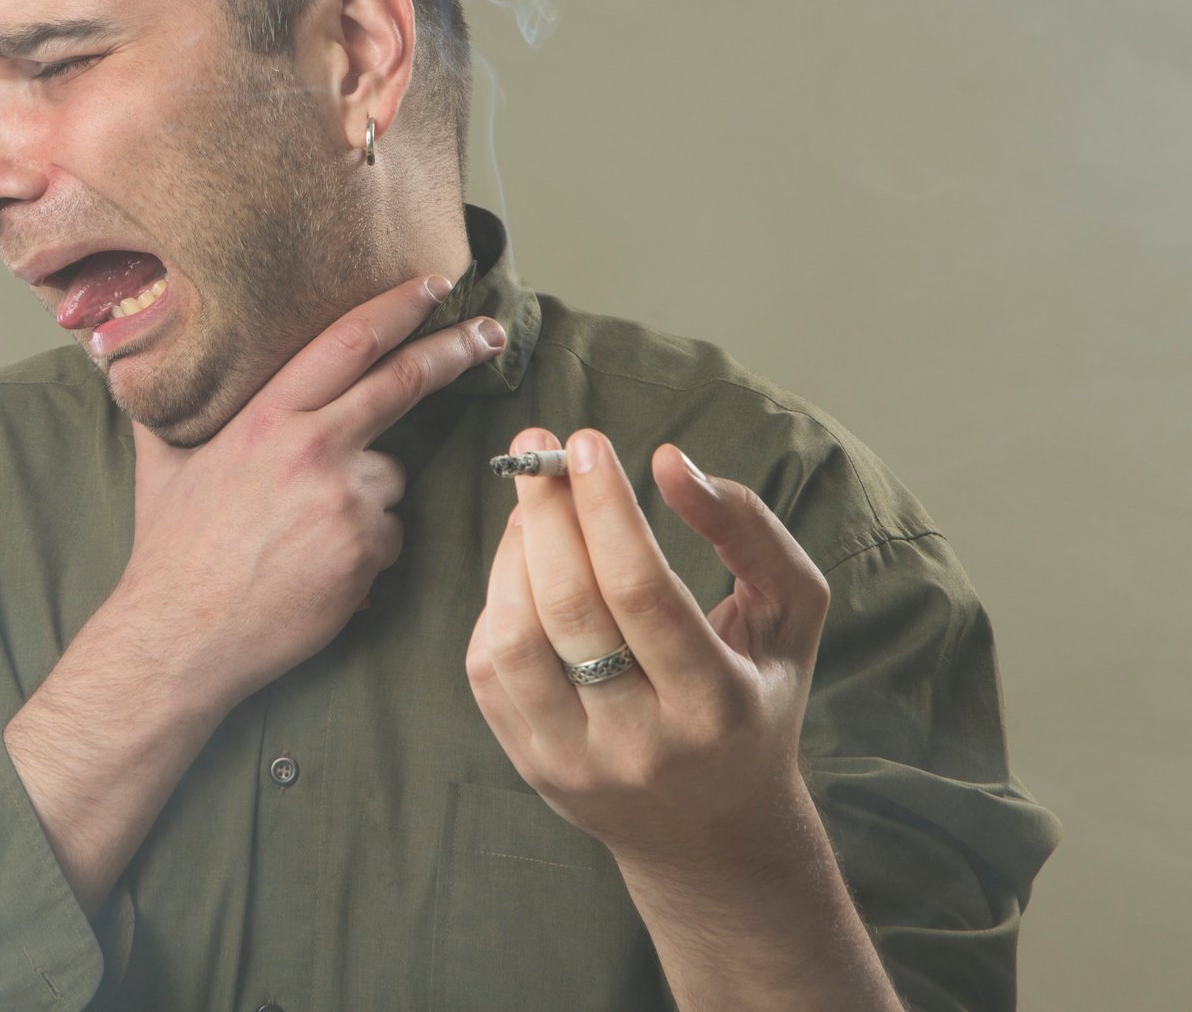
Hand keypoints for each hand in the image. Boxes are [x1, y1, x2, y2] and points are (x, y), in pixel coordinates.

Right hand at [118, 275, 506, 715]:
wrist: (181, 634)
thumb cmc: (172, 551)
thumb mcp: (164, 464)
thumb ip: (169, 410)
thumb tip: (124, 361)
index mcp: (267, 417)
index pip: (346, 343)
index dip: (395, 309)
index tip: (432, 286)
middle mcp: (312, 447)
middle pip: (403, 382)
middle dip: (454, 349)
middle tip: (490, 333)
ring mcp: (345, 499)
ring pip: (389, 478)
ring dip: (365, 501)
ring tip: (306, 537)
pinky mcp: (364, 549)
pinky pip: (387, 537)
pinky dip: (364, 551)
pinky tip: (318, 570)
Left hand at [464, 427, 831, 872]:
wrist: (714, 833)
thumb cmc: (756, 697)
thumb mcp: (790, 614)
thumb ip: (749, 529)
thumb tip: (668, 464)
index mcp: (715, 703)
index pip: (643, 591)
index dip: (606, 509)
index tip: (586, 442)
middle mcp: (642, 740)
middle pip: (570, 607)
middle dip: (546, 511)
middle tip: (537, 446)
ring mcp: (576, 759)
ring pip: (513, 638)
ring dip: (512, 552)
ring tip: (532, 505)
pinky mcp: (529, 763)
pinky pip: (487, 668)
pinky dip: (495, 599)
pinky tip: (523, 564)